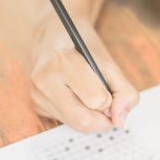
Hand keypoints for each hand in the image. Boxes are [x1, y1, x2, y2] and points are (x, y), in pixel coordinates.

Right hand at [28, 14, 138, 132]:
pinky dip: (78, 114)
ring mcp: (37, 94)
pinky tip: (76, 97)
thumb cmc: (83, 48)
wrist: (54, 35)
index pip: (96, 100)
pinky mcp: (36, 105)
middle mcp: (45, 79)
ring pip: (75, 124)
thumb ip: (123, 91)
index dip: (110, 100)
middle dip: (102, 118)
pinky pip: (66, 122)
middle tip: (109, 106)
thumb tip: (120, 120)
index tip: (111, 90)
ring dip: (91, 117)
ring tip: (91, 97)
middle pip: (83, 119)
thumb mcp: (109, 62)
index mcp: (63, 62)